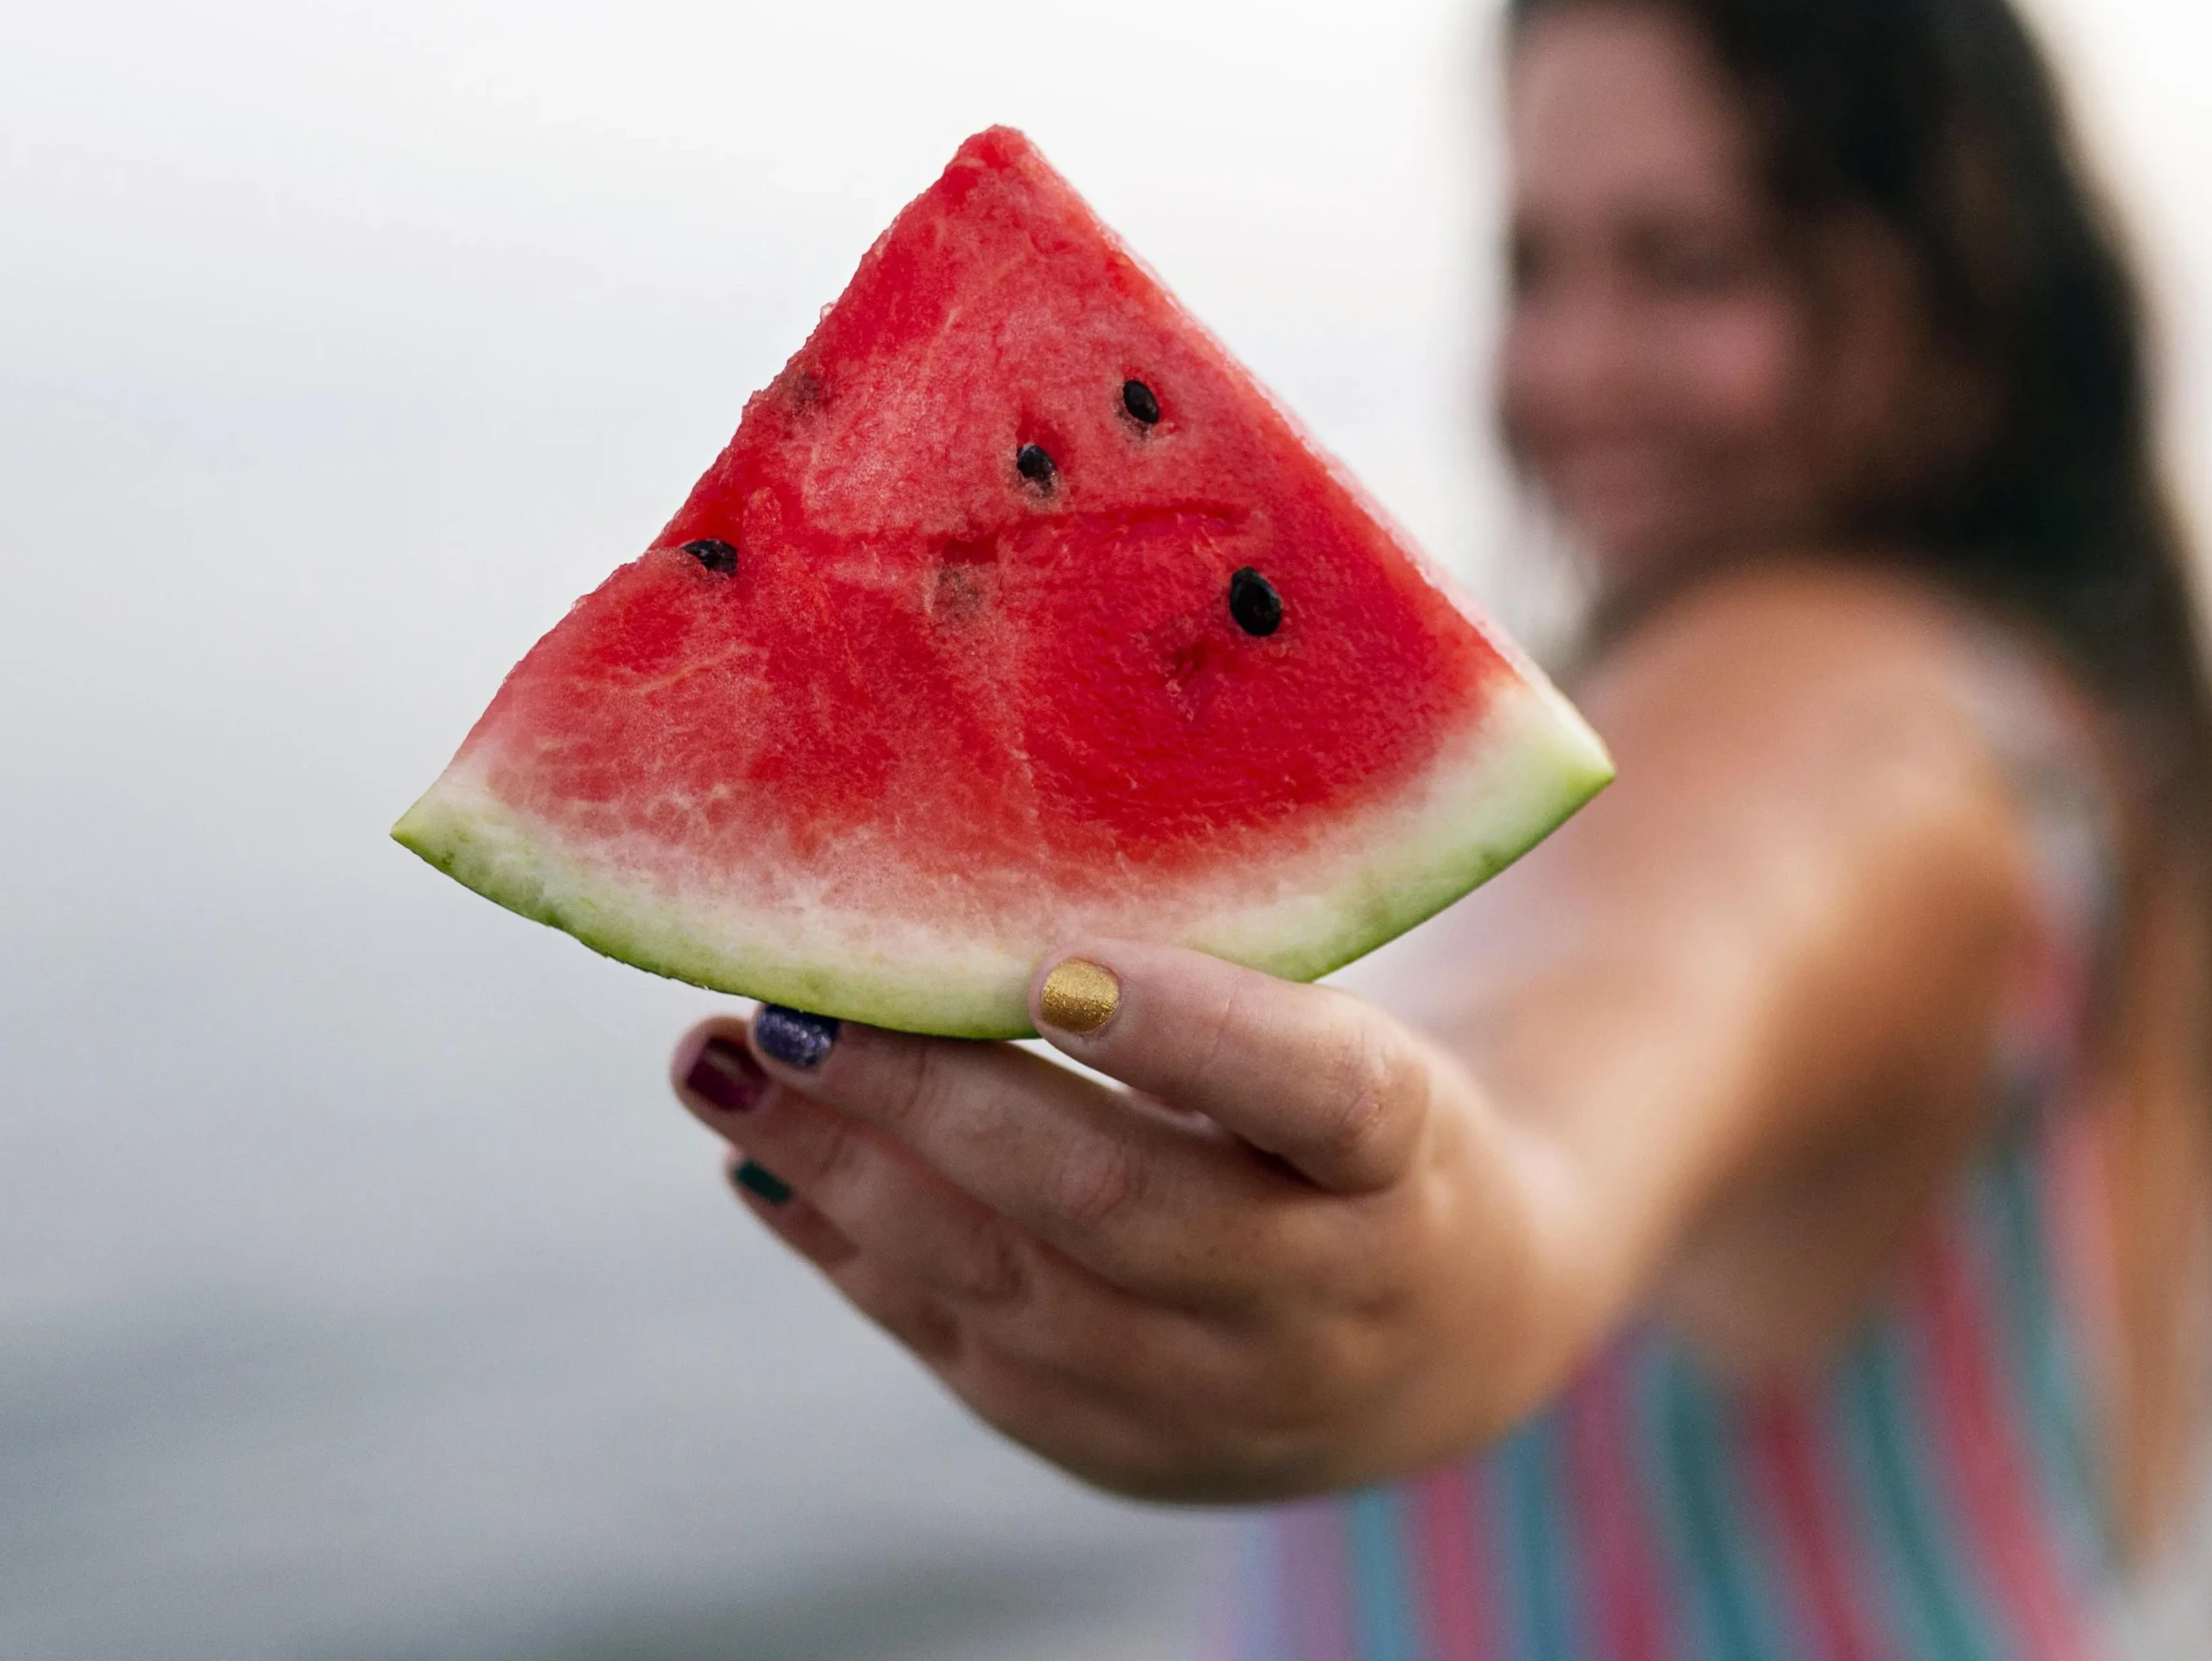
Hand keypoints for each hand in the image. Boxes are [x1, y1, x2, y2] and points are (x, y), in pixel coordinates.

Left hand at [668, 942, 1578, 1501]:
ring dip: (843, 1166)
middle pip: (1111, 1199)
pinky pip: (959, 1344)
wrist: (1445, 1334)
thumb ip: (1245, 957)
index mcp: (1408, 1163)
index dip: (1196, 1033)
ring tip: (722, 1056)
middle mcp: (1315, 1297)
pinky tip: (763, 1153)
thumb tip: (1033, 812)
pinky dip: (848, 1243)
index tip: (1058, 965)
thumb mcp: (1366, 1035)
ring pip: (1005, 1283)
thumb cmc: (1377, 1125)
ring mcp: (1209, 1393)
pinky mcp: (1112, 1444)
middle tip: (800, 995)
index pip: (1324, 1097)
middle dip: (933, 1096)